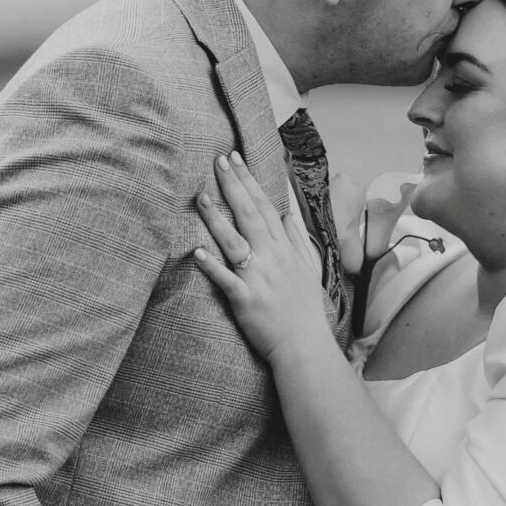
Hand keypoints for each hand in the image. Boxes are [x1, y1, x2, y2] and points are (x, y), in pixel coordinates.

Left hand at [193, 151, 332, 367]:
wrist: (305, 346)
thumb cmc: (305, 310)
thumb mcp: (309, 268)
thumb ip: (297, 239)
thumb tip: (286, 213)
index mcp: (285, 249)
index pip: (265, 206)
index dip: (250, 180)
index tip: (235, 158)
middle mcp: (272, 258)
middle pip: (250, 215)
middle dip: (234, 185)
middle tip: (218, 161)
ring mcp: (259, 279)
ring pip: (236, 243)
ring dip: (217, 219)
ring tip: (201, 197)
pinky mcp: (247, 301)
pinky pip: (227, 281)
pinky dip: (213, 267)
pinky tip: (197, 252)